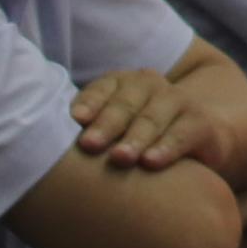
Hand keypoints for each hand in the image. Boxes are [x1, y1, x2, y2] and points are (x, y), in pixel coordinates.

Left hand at [67, 71, 191, 170]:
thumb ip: (89, 131)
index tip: (74, 120)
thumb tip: (45, 151)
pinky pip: (183, 133)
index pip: (103, 88)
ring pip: (154, 116)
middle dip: (107, 123)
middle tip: (88, 145)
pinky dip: (167, 147)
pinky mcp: (200, 124)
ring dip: (135, 137)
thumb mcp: (115, 129)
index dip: (89, 102)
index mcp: (123, 84)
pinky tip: (151, 163)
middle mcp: (150, 86)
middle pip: (126, 102)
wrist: (201, 134)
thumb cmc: (140, 136)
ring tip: (119, 158)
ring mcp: (178, 101)